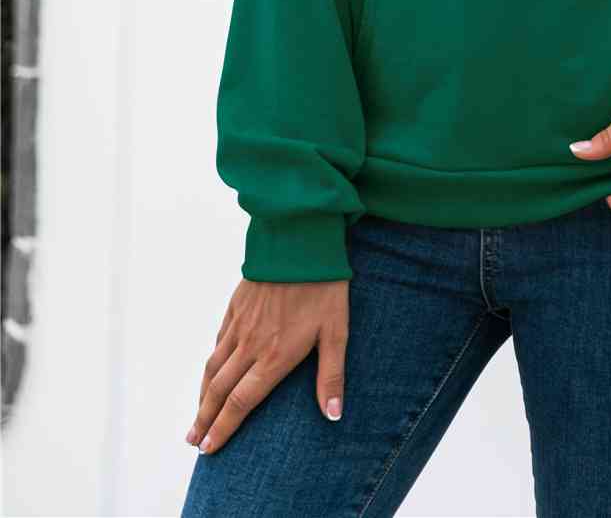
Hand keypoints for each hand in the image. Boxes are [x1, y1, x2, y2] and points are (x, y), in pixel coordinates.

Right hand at [185, 277, 349, 454]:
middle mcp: (251, 344)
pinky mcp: (237, 305)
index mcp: (274, 356)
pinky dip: (211, 362)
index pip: (241, 402)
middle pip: (219, 390)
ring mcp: (240, 324)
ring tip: (195, 417)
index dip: (224, 428)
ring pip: (213, 366)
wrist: (300, 240)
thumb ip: (331, 375)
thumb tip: (333, 416)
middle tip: (193, 443)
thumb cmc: (324, 287)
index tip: (209, 449)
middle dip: (204, 419)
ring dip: (202, 395)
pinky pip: (219, 340)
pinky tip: (211, 370)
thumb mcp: (336, 332)